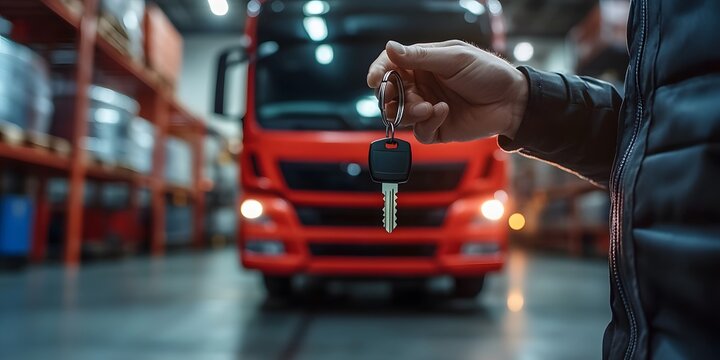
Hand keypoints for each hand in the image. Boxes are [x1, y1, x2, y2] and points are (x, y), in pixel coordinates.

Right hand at [367, 40, 527, 143]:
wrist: (512, 101)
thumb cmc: (488, 73)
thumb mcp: (454, 59)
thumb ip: (420, 56)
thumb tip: (390, 48)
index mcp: (422, 64)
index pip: (390, 66)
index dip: (379, 72)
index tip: (375, 80)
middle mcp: (421, 86)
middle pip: (390, 94)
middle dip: (391, 97)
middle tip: (395, 98)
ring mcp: (427, 108)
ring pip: (400, 115)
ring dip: (409, 111)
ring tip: (428, 107)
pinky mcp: (436, 129)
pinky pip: (419, 132)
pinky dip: (427, 122)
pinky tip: (443, 112)